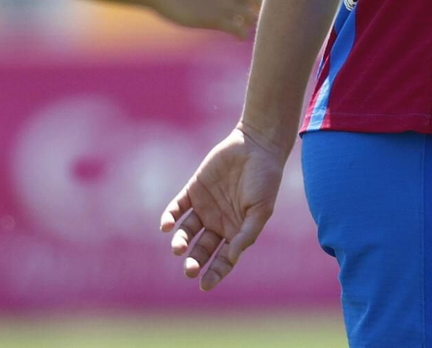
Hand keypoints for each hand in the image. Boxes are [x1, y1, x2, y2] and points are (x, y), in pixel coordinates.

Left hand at [161, 126, 287, 289]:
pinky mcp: (194, 189)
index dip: (214, 273)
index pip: (223, 259)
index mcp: (236, 231)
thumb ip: (246, 234)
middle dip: (195, 260)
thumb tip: (232, 256)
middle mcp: (218, 222)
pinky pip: (178, 207)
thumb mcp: (261, 210)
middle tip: (189, 269)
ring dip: (181, 240)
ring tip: (178, 248)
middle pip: (202, 248)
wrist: (256, 146)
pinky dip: (170, 217)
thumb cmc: (265, 180)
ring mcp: (205, 206)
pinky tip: (167, 225)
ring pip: (187, 230)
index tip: (204, 285)